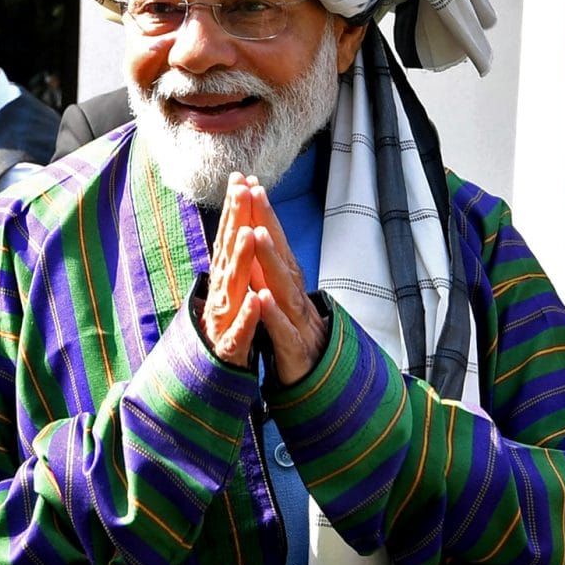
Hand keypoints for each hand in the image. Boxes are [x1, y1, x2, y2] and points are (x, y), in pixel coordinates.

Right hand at [200, 173, 261, 367]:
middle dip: (235, 220)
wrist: (212, 372)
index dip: (234, 208)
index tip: (240, 178)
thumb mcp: (230, 289)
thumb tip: (235, 224)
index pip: (228, 237)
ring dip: (240, 259)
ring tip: (248, 234)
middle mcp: (221, 291)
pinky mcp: (229, 345)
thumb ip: (231, 259)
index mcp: (224, 278)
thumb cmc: (225, 326)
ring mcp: (223, 317)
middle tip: (241, 189)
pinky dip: (248, 315)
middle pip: (228, 251)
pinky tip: (255, 301)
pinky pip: (240, 329)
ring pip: (232, 285)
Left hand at [247, 179, 326, 383]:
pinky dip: (273, 313)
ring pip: (283, 287)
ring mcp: (297, 321)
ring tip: (255, 234)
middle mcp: (295, 296)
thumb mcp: (280, 300)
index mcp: (288, 286)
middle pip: (281, 255)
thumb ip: (269, 273)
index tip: (249, 182)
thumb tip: (254, 239)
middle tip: (253, 191)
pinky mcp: (294, 349)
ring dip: (270, 260)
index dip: (263, 215)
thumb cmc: (293, 336)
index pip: (274, 244)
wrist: (316, 381)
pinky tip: (263, 297)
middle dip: (267, 223)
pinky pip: (283, 329)